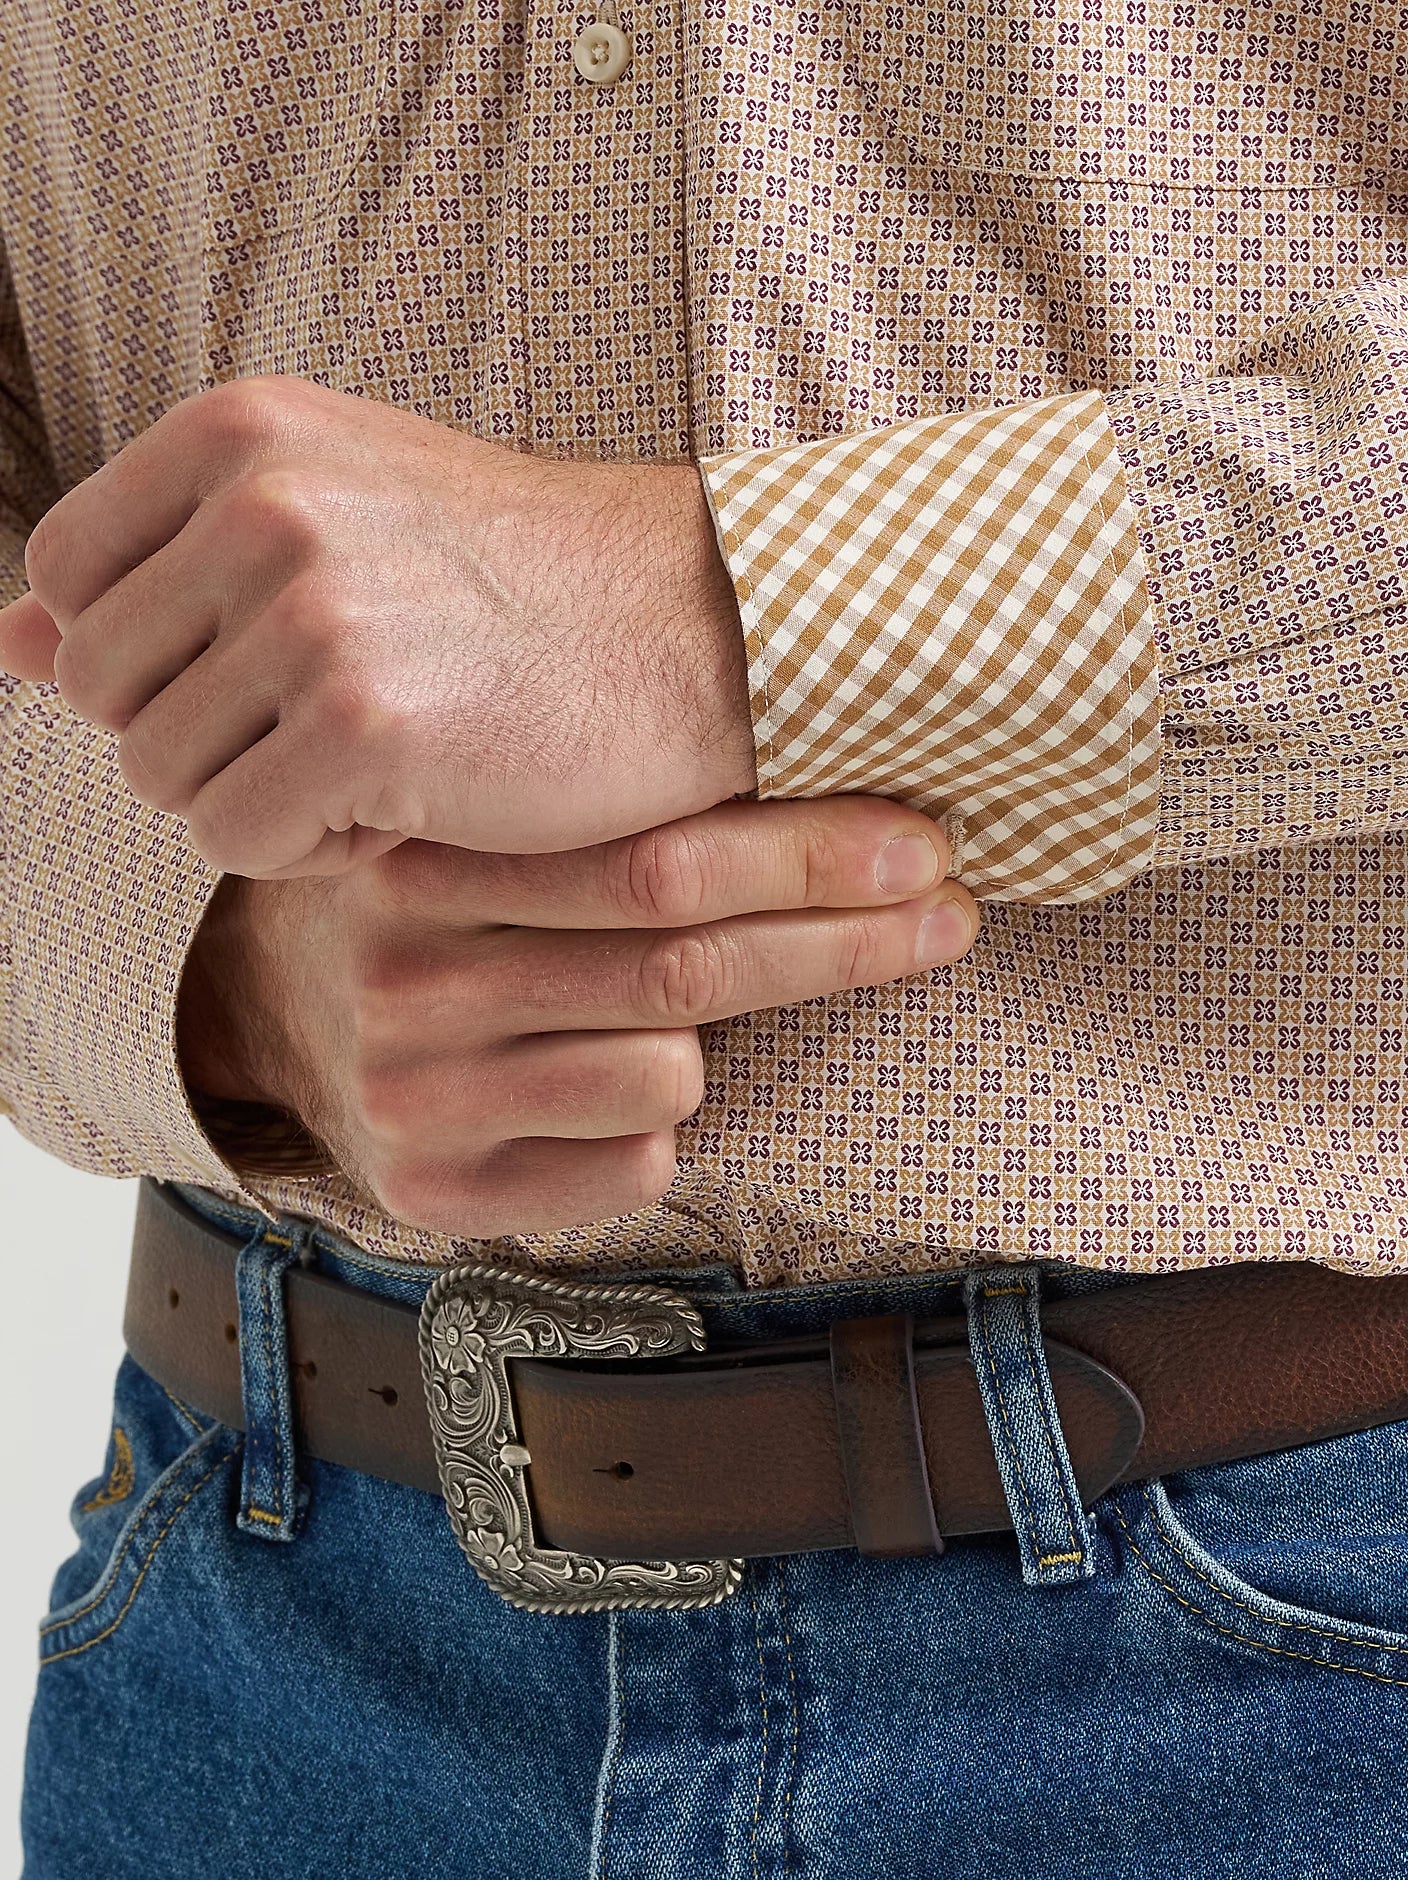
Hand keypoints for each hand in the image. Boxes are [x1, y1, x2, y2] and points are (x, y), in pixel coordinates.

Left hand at [1, 374, 754, 875]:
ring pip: (163, 779)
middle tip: (332, 725)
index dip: (149, 657)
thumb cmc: (522, 584)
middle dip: (203, 738)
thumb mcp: (335, 524)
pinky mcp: (363, 726)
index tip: (262, 668)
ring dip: (261, 799)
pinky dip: (313, 853)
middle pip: (105, 694)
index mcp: (239, 433)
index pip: (67, 579)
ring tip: (379, 759)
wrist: (696, 625)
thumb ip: (161, 572)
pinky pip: (240, 843)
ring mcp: (312, 614)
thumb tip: (10, 642)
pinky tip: (406, 808)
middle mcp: (261, 506)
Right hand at [180, 796, 978, 1234]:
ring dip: (717, 1045)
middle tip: (947, 914)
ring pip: (668, 1074)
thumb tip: (826, 759)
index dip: (811, 857)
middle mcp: (405, 982)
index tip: (925, 847)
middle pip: (683, 970)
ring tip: (661, 1012)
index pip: (657, 864)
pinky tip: (602, 1086)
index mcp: (423, 859)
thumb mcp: (488, 819)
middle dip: (843, 941)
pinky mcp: (433, 1193)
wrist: (279, 1015)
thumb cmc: (438, 899)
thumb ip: (610, 808)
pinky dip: (658, 1127)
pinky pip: (635, 1163)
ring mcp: (413, 1096)